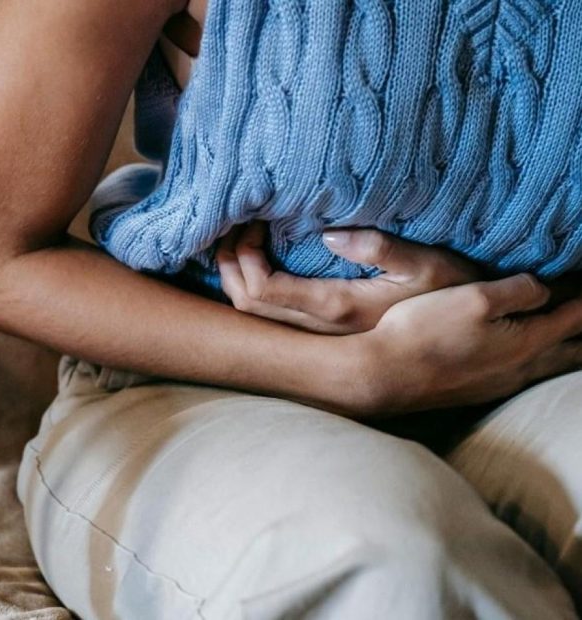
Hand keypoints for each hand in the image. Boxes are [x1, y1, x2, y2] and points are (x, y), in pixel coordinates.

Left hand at [217, 222, 480, 334]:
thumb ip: (382, 249)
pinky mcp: (323, 331)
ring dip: (236, 276)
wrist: (467, 334)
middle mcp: (319, 329)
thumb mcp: (429, 264)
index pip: (263, 291)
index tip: (253, 221)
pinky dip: (250, 286)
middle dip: (229, 263)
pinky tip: (256, 261)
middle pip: (246, 304)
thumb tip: (329, 235)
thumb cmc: (453, 292)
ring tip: (239, 238)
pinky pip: (269, 314)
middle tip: (235, 224)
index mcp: (337, 308)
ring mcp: (319, 334)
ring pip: (253, 314)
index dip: (244, 257)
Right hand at [356, 275, 581, 413]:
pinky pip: (524, 375)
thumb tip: (542, 288)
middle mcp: (519, 369)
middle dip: (581, 331)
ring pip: (548, 367)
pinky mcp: (475, 390)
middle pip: (571, 352)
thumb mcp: (473, 297)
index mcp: (526, 342)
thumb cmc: (425, 331)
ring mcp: (497, 384)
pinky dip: (538, 360)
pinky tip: (528, 357)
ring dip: (564, 348)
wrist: (383, 374)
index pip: (576, 317)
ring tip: (572, 336)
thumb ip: (517, 290)